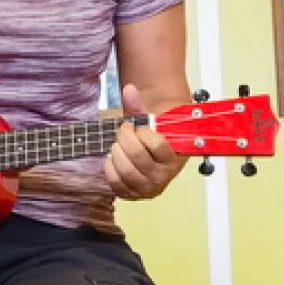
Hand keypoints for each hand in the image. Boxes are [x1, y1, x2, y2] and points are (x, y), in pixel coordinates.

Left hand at [106, 84, 186, 200]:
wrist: (150, 159)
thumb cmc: (151, 139)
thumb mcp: (149, 124)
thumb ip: (139, 107)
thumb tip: (128, 89)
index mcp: (173, 158)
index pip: (156, 144)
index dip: (142, 132)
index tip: (138, 127)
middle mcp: (163, 177)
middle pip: (137, 156)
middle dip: (125, 138)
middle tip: (123, 131)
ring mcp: (147, 189)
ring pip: (126, 170)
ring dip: (116, 152)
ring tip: (117, 145)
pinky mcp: (131, 195)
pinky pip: (115, 183)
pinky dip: (109, 167)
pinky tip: (112, 158)